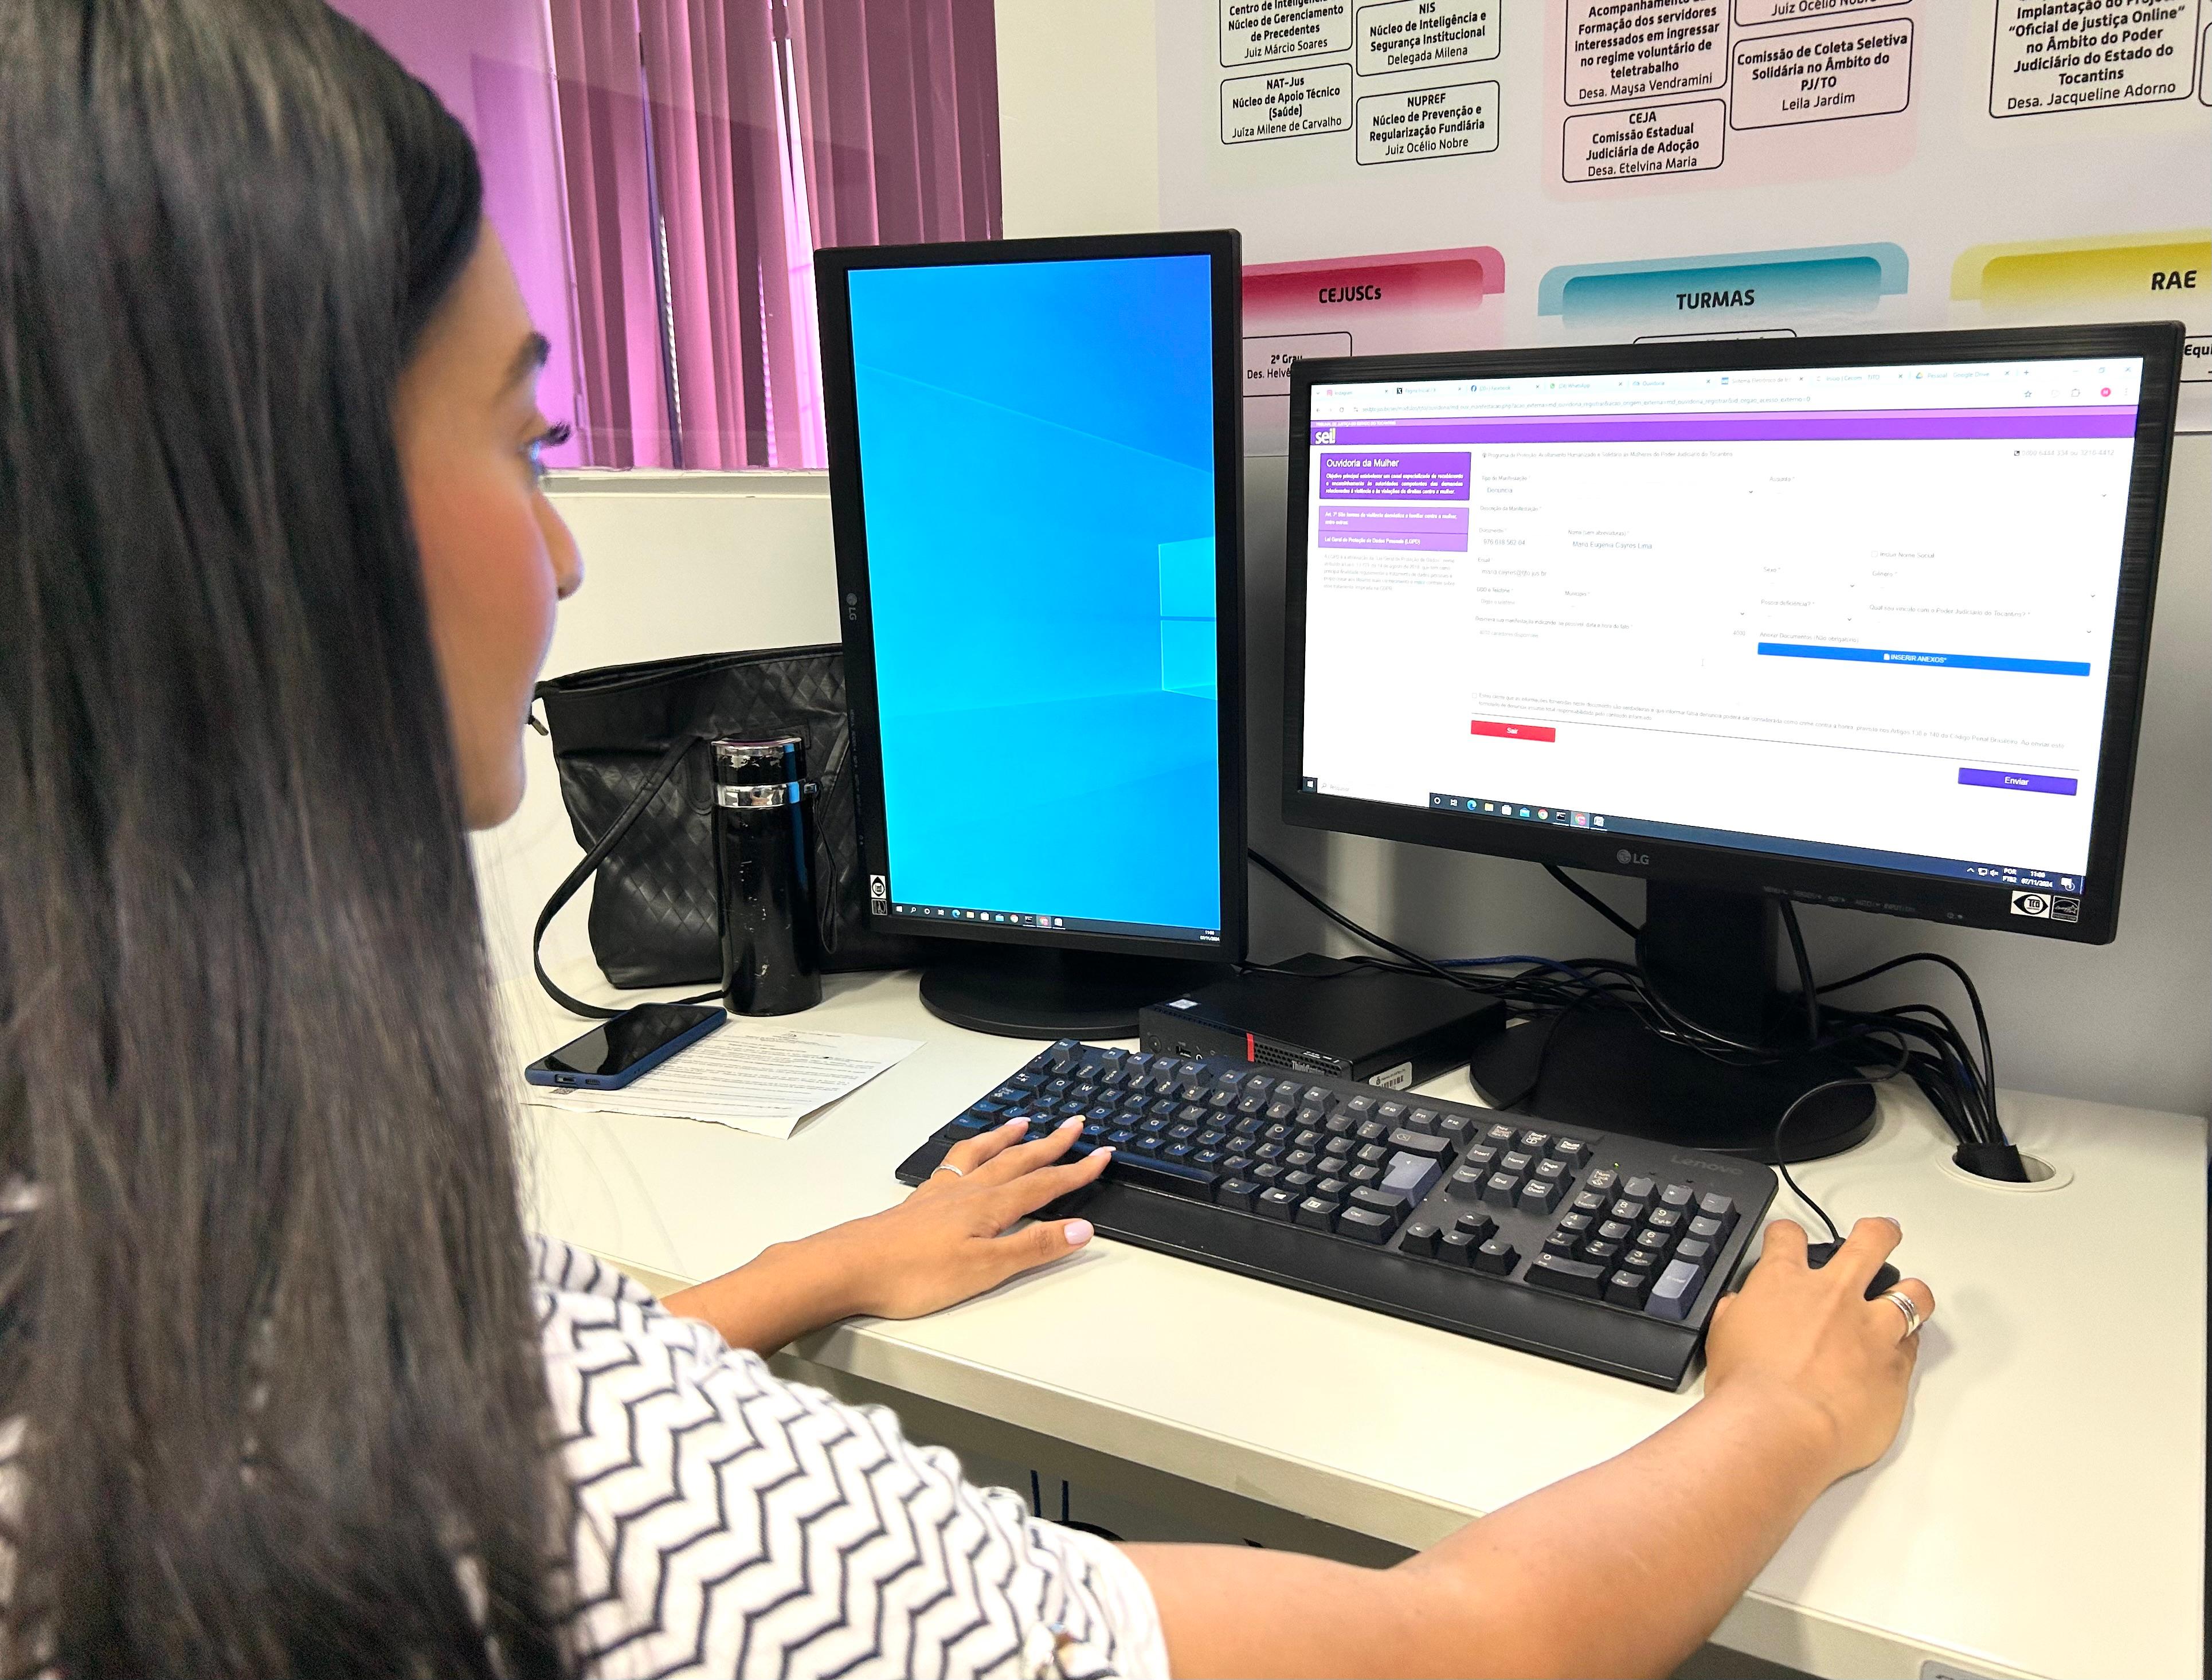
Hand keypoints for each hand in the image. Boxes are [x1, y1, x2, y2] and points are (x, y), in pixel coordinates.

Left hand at [818, 1117, 1112, 1320]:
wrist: (849, 1266)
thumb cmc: (915, 1274)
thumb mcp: (985, 1269)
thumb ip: (1033, 1247)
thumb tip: (1082, 1229)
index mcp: (989, 1207)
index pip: (1044, 1184)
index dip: (1076, 1171)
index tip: (1103, 1154)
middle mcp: (968, 1192)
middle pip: (1017, 1161)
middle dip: (1051, 1144)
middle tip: (1075, 1124)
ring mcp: (941, 1194)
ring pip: (982, 1155)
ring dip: (1007, 1138)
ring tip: (1023, 1122)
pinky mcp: (919, 1202)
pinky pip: (954, 1163)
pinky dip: (970, 1151)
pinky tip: (966, 1156)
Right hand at [1702, 1217, 1933, 1481]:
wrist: (1779, 1428)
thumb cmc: (1746, 1389)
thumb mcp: (1723, 1337)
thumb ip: (1739, 1314)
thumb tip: (1743, 1311)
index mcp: (1784, 1282)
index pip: (1788, 1237)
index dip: (1787, 1235)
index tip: (1789, 1241)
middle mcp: (1834, 1295)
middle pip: (1870, 1241)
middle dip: (1879, 1233)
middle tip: (1881, 1233)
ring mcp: (1871, 1330)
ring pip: (1912, 1294)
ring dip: (1910, 1293)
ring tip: (1908, 1297)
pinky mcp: (1895, 1369)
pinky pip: (1913, 1348)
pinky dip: (1905, 1346)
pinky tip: (1896, 1353)